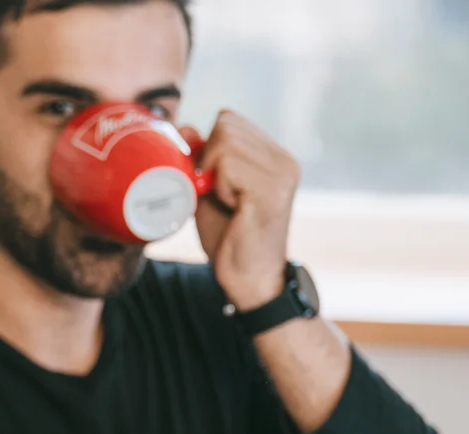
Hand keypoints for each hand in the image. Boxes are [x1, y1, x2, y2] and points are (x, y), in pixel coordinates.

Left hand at [180, 110, 300, 310]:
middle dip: (209, 158)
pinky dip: (219, 186)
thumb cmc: (228, 237)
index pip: (228, 119)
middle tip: (221, 194)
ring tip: (229, 202)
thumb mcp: (207, 189)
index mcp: (273, 155)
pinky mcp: (273, 188)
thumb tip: (184, 126)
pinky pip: (227, 164)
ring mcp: (282, 171)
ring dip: (214, 173)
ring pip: (224, 140)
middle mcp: (283, 158)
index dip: (209, 146)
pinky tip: (234, 208)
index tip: (213, 181)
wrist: (248, 279)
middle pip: (225, 124)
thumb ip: (199, 157)